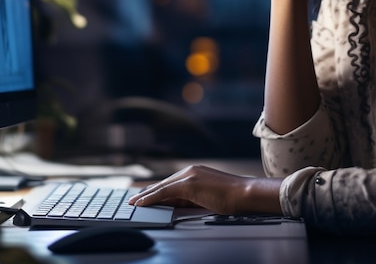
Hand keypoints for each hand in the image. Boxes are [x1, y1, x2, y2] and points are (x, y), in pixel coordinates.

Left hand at [128, 165, 281, 214]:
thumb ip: (190, 198)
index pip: (170, 183)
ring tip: (133, 203)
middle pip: (163, 184)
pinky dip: (151, 198)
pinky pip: (165, 192)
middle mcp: (190, 170)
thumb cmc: (230, 198)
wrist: (243, 193)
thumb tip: (174, 205)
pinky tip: (142, 203)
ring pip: (161, 187)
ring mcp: (189, 175)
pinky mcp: (189, 183)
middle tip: (133, 200)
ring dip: (145, 196)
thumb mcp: (206, 197)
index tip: (144, 196)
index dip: (155, 191)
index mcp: (194, 172)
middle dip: (147, 192)